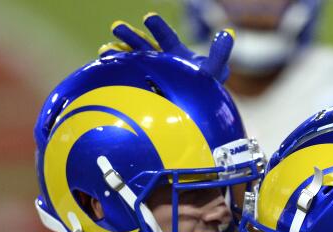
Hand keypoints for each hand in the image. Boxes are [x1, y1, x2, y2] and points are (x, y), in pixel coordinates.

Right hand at [98, 12, 233, 81]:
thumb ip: (219, 53)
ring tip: (104, 50)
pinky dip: (117, 73)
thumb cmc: (206, 90)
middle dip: (131, 37)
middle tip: (116, 27)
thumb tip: (228, 32)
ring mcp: (150, 75)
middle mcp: (161, 61)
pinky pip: (128, 80)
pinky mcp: (143, 89)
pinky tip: (104, 67)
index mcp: (177, 54)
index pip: (167, 38)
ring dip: (119, 53)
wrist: (197, 112)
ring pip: (133, 61)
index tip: (148, 18)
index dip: (158, 28)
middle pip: (145, 47)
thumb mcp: (213, 71)